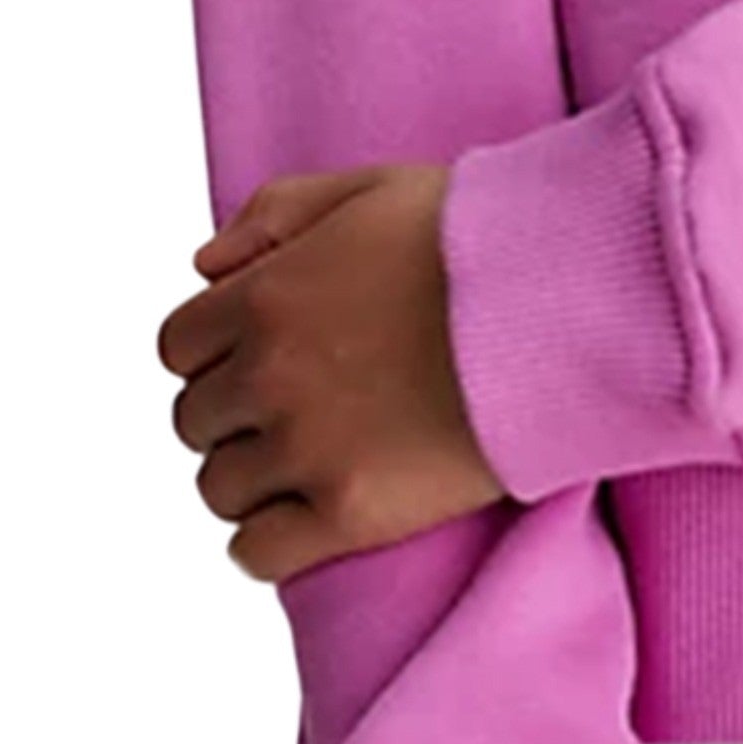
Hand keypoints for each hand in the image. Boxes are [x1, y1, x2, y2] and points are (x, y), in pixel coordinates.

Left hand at [155, 162, 506, 578]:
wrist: (564, 304)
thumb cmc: (481, 241)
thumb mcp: (370, 190)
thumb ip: (274, 214)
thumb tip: (202, 265)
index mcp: (264, 295)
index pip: (178, 347)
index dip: (214, 356)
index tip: (255, 362)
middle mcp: (269, 374)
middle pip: (195, 419)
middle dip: (234, 416)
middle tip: (291, 413)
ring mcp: (306, 448)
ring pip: (219, 487)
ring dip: (251, 479)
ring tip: (306, 467)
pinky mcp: (350, 512)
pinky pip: (257, 553)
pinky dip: (266, 543)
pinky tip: (302, 523)